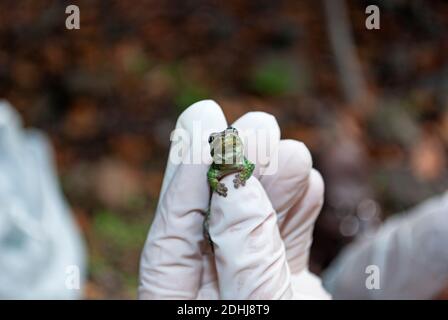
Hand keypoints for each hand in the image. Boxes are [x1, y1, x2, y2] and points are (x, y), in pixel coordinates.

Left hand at [138, 100, 329, 298]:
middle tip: (254, 123)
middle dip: (233, 163)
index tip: (203, 119)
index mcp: (180, 298)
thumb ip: (245, 256)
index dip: (188, 173)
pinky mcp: (285, 276)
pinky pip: (288, 233)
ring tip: (289, 150)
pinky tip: (306, 179)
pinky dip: (300, 204)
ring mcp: (250, 277)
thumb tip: (236, 185)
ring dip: (273, 177)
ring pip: (254, 215)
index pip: (172, 231)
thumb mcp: (255, 305)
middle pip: (212, 214)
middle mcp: (211, 284)